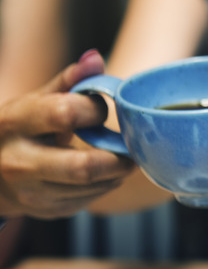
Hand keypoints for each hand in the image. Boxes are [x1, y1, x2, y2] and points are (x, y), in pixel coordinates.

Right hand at [0, 50, 134, 218]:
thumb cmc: (22, 128)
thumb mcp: (35, 101)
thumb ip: (68, 82)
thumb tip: (95, 58)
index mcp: (13, 123)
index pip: (64, 114)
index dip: (94, 110)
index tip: (102, 109)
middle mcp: (17, 161)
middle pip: (83, 167)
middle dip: (118, 159)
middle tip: (132, 149)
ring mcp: (30, 192)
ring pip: (91, 187)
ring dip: (116, 173)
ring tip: (122, 159)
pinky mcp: (45, 210)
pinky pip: (88, 201)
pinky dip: (105, 186)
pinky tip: (104, 174)